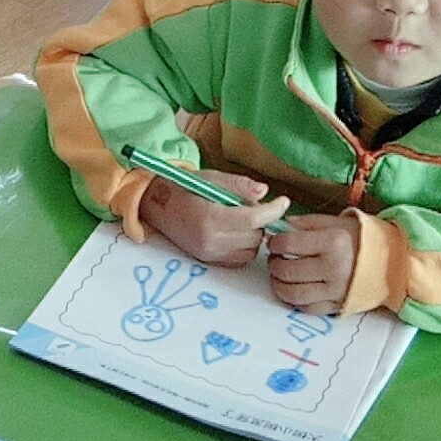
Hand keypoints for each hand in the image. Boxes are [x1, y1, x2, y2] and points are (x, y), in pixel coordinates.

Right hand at [138, 171, 289, 267]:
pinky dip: (245, 246)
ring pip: (250, 250)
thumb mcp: (212, 178)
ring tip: (242, 220)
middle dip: (262, 221)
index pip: (253, 219)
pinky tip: (236, 232)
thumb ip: (239, 185)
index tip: (283, 201)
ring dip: (254, 235)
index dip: (273, 210)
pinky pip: (240, 259)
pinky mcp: (208, 261)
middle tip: (253, 207)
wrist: (157, 205)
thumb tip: (264, 192)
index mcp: (210, 217)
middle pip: (255, 236)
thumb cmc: (185, 188)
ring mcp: (209, 253)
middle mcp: (210, 240)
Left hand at [267, 213, 358, 314]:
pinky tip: (291, 290)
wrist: (395, 262)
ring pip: (293, 294)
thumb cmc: (366, 238)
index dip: (275, 243)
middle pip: (287, 271)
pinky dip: (294, 300)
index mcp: (332, 243)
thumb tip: (284, 224)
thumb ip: (309, 222)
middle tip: (274, 258)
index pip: (289, 245)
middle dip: (273, 264)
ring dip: (278, 285)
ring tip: (278, 276)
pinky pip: (307, 308)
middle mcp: (332, 268)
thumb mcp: (340, 221)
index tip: (274, 242)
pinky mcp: (338, 306)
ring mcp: (335, 291)